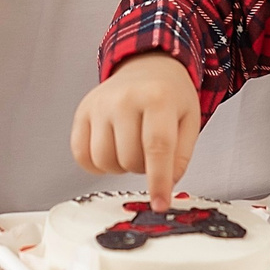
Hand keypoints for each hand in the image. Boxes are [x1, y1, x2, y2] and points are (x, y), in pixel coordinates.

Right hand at [71, 53, 202, 208]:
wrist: (148, 65)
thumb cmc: (170, 96)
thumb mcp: (189, 121)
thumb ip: (181, 156)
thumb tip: (165, 186)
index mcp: (158, 98)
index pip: (157, 148)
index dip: (158, 181)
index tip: (160, 204)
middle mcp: (124, 98)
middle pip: (129, 158)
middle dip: (142, 167)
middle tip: (150, 153)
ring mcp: (99, 104)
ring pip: (103, 160)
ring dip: (120, 166)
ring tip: (131, 149)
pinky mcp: (82, 111)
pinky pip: (81, 154)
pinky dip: (96, 164)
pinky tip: (111, 152)